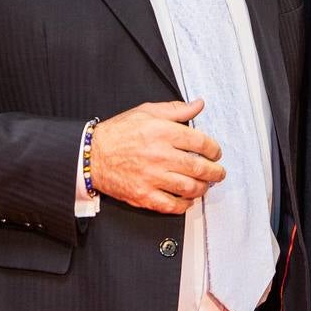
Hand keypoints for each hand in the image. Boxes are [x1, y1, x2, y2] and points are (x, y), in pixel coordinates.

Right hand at [88, 100, 223, 213]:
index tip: (215, 152)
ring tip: (205, 184)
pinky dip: (184, 204)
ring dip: (203, 188)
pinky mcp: (144, 195)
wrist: (92, 155)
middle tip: (218, 172)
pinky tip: (187, 199)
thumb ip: (176, 110)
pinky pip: (172, 205)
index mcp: (162, 132)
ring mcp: (152, 178)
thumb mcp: (146, 111)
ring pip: (189, 188)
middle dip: (215, 172)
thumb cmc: (118, 133)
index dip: (214, 149)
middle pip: (199, 167)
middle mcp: (160, 156)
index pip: (200, 142)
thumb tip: (198, 105)